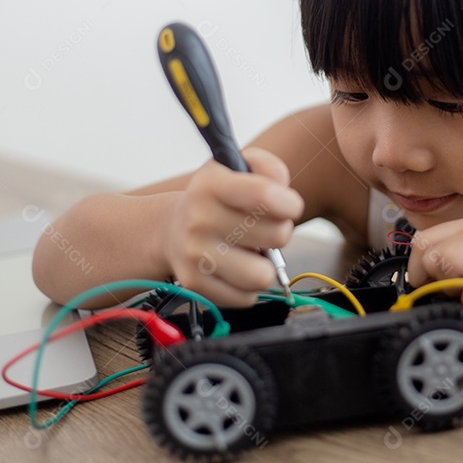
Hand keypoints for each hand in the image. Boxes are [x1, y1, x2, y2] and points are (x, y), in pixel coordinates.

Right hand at [164, 147, 303, 306]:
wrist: (172, 229)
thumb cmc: (218, 198)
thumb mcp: (239, 166)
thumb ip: (269, 167)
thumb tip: (282, 188)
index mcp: (211, 184)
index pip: (264, 195)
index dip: (290, 203)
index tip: (288, 205)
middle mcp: (199, 219)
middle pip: (276, 236)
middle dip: (280, 232)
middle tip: (263, 228)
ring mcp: (195, 255)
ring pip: (263, 275)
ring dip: (266, 265)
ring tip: (252, 251)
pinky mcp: (194, 284)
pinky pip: (246, 297)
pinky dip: (248, 286)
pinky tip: (237, 268)